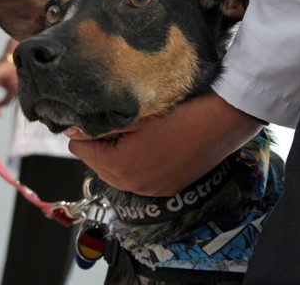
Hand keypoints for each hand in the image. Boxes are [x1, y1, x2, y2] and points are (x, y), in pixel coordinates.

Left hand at [68, 92, 261, 196]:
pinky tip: (144, 143)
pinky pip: (140, 178)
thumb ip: (102, 124)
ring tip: (125, 130)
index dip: (82, 130)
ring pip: (118, 174)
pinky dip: (136, 163)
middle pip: (97, 165)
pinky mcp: (171, 187)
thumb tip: (75, 129)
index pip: (81, 150)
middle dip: (97, 145)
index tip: (88, 115)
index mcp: (122, 167)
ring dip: (115, 155)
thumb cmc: (181, 110)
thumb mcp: (135, 112)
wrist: (224, 118)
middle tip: (105, 120)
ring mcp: (155, 190)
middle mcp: (136, 186)